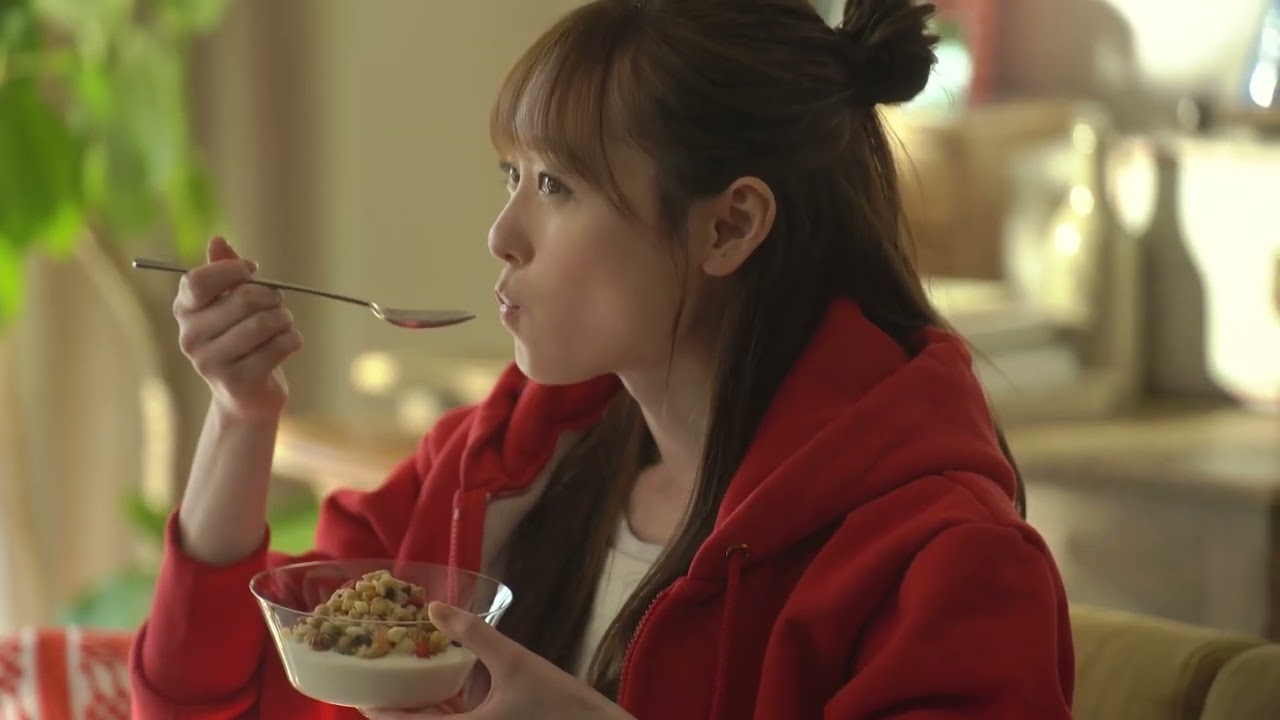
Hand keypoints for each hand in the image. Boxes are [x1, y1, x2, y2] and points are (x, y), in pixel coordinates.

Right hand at [173, 237, 301, 422]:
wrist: (247, 396)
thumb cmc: (243, 339)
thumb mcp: (232, 302)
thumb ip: (225, 271)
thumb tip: (217, 240)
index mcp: (184, 311)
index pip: (198, 280)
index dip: (232, 271)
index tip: (252, 272)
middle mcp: (189, 337)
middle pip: (245, 299)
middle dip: (273, 298)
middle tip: (278, 306)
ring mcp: (209, 362)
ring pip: (265, 322)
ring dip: (285, 320)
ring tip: (284, 326)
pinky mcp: (236, 382)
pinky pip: (279, 346)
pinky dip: (293, 340)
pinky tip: (289, 345)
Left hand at [361, 603, 635, 719]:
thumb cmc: (560, 704)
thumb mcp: (516, 661)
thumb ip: (474, 634)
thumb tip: (434, 607)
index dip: (375, 708)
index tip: (356, 685)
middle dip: (393, 706)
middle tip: (377, 674)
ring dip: (418, 709)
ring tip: (403, 676)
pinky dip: (443, 712)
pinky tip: (442, 689)